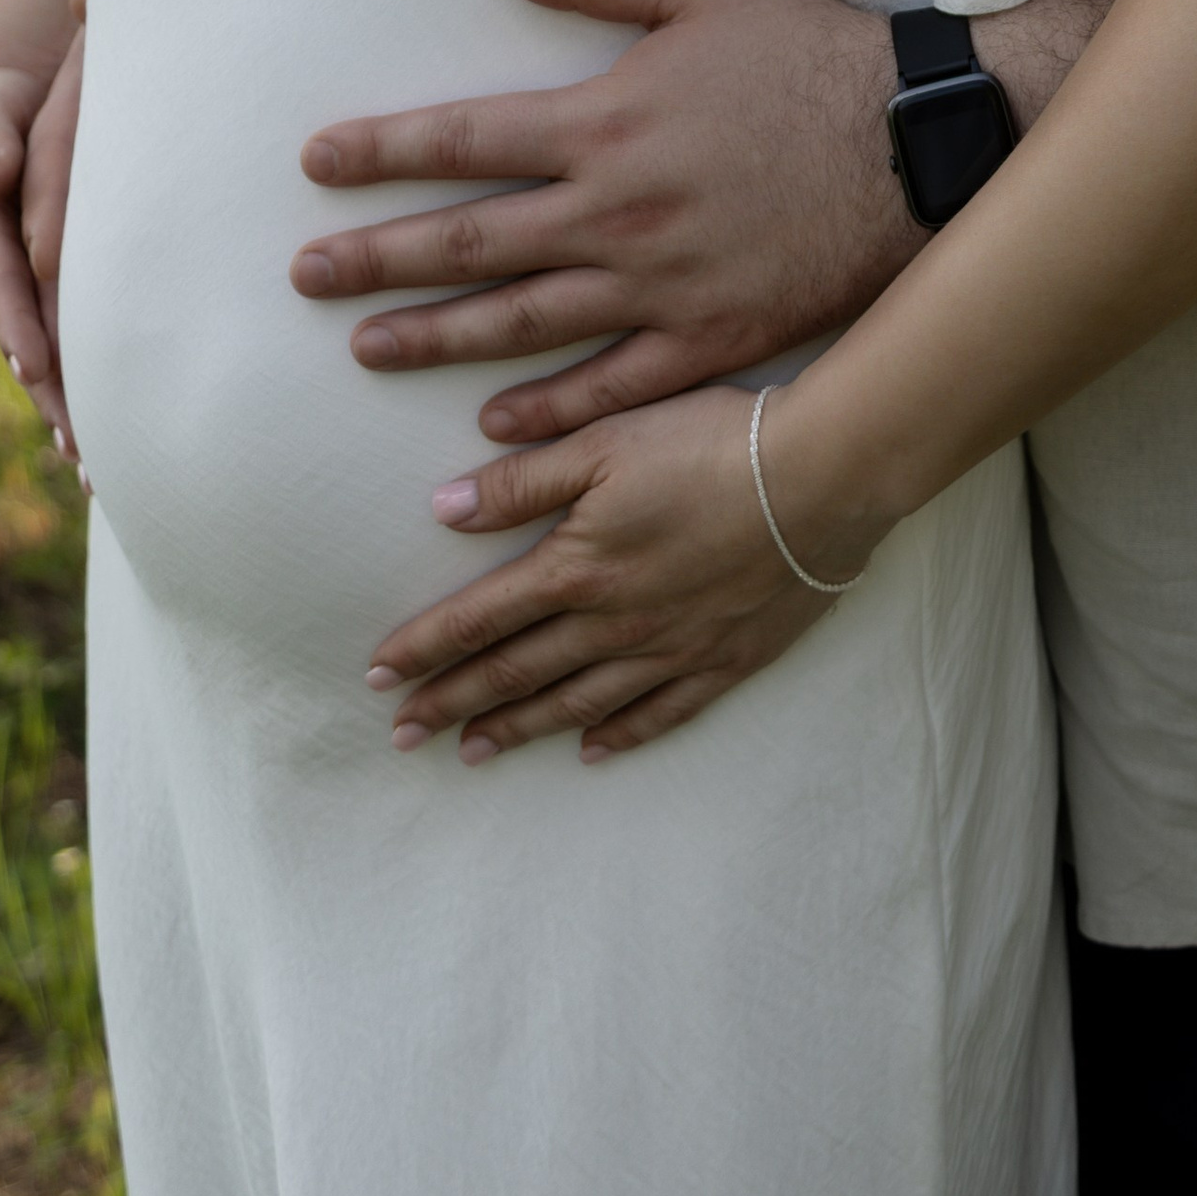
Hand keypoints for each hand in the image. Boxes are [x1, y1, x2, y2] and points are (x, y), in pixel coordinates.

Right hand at [0, 0, 80, 457]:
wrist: (8, 97)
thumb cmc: (1, 98)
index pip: (3, 282)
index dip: (18, 326)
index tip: (36, 369)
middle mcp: (0, 264)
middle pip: (25, 339)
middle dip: (50, 396)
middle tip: (78, 451)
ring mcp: (26, 277)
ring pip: (49, 349)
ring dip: (70, 406)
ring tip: (97, 467)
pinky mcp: (54, 281)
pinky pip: (71, 336)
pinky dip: (87, 380)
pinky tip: (117, 430)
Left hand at [291, 0, 920, 444]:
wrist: (918, 144)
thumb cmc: (811, 52)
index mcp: (605, 123)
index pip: (463, 140)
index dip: (382, 151)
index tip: (315, 165)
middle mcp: (615, 214)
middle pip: (471, 242)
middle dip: (379, 258)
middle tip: (305, 279)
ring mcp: (659, 286)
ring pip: (523, 321)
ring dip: (437, 336)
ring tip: (368, 348)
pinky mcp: (709, 338)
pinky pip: (612, 386)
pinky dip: (549, 410)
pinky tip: (495, 424)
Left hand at [366, 386, 877, 762]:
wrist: (819, 479)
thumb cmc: (710, 444)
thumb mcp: (604, 442)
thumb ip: (521, 482)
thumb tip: (441, 509)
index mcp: (576, 566)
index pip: (478, 619)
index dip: (423, 649)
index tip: (377, 677)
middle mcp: (612, 622)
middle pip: (515, 672)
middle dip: (452, 704)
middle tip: (402, 736)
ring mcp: (668, 648)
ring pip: (577, 702)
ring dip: (519, 728)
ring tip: (473, 753)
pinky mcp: (722, 659)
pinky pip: (659, 712)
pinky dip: (618, 735)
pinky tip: (590, 751)